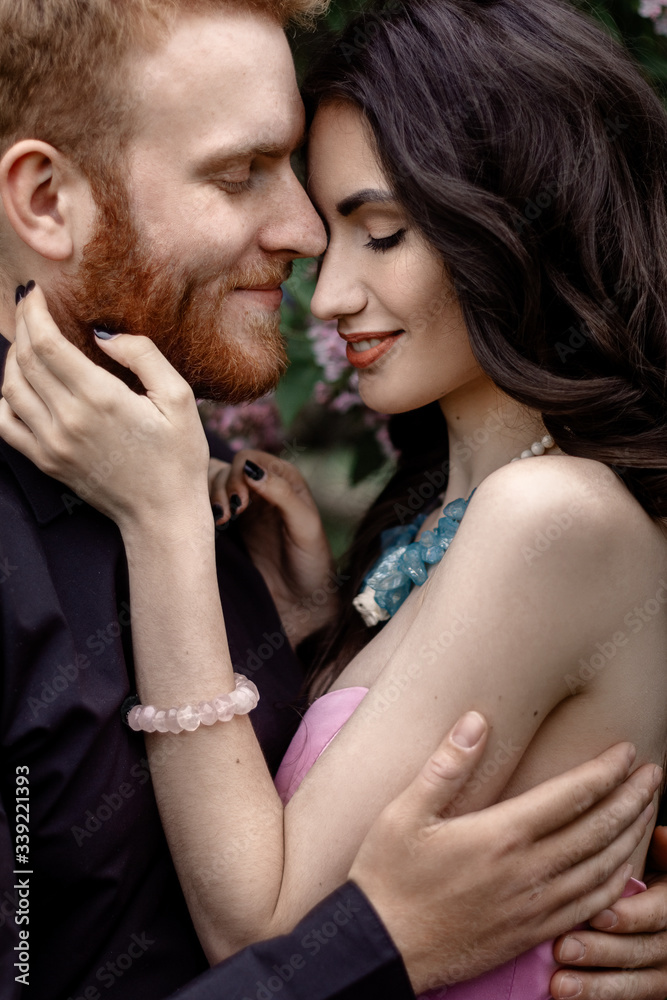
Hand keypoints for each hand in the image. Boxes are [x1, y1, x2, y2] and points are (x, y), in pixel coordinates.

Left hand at [0, 285, 209, 534]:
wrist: (163, 515)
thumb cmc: (179, 457)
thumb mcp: (180, 398)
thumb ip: (144, 356)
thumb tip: (104, 335)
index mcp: (100, 398)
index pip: (47, 343)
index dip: (33, 312)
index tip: (34, 293)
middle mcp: (68, 420)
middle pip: (24, 360)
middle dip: (21, 325)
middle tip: (28, 307)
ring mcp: (51, 444)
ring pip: (9, 388)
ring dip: (12, 358)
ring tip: (27, 341)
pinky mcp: (46, 462)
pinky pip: (6, 423)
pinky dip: (4, 397)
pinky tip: (19, 385)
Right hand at [210, 448, 336, 644]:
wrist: (302, 600)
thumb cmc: (312, 562)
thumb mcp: (305, 525)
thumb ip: (282, 494)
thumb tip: (251, 470)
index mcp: (284, 479)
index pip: (248, 459)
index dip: (238, 474)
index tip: (240, 503)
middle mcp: (263, 487)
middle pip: (227, 469)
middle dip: (222, 487)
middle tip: (228, 515)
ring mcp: (246, 506)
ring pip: (215, 485)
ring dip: (212, 497)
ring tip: (221, 521)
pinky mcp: (233, 526)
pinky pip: (211, 506)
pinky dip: (206, 510)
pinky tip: (217, 526)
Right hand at [349, 715, 659, 995]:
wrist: (380, 948)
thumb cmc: (387, 875)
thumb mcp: (404, 812)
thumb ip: (446, 765)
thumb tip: (476, 720)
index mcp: (500, 836)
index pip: (571, 797)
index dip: (605, 771)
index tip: (627, 750)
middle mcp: (527, 872)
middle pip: (598, 830)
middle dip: (632, 797)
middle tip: (655, 772)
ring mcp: (534, 907)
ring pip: (603, 869)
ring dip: (631, 835)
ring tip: (648, 809)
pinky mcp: (532, 933)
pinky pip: (590, 907)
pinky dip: (617, 882)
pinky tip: (624, 868)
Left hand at [550, 825, 666, 998]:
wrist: (649, 917)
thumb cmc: (646, 878)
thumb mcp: (660, 862)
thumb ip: (662, 852)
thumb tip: (663, 838)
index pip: (659, 913)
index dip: (631, 916)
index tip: (597, 915)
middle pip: (641, 951)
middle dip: (601, 952)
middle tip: (563, 948)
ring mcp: (662, 972)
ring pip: (634, 984)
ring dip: (595, 987)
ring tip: (559, 985)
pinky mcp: (648, 989)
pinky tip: (568, 999)